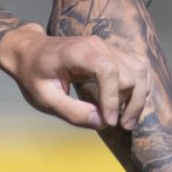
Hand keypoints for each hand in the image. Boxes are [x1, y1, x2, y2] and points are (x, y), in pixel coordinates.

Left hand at [0, 25, 152, 129]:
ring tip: (127, 120)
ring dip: (139, 97)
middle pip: (130, 74)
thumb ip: (72, 111)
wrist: (31, 52)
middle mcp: (98, 45)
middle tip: (119, 126)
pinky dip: (140, 87)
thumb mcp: (44, 98)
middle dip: (130, 104)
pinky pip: (138, 68)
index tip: (110, 122)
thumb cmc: (34, 75)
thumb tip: (102, 123)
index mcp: (78, 52)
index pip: (108, 71)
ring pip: (140, 70)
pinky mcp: (115, 53)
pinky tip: (130, 106)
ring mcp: (109, 47)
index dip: (112, 98)